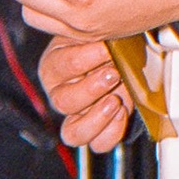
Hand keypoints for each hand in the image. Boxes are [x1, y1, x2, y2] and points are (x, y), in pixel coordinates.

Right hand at [37, 35, 131, 152]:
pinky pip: (98, 144)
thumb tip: (110, 41)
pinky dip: (111, 132)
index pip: (62, 66)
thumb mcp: (99, 35)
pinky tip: (122, 113)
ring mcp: (76, 117)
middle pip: (64, 102)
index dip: (86, 58)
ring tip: (115, 101)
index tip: (106, 48)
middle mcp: (60, 95)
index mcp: (53, 67)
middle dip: (92, 88)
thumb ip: (99, 38)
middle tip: (113, 74)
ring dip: (98, 117)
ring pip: (73, 132)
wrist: (124, 60)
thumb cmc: (107, 45)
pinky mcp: (96, 132)